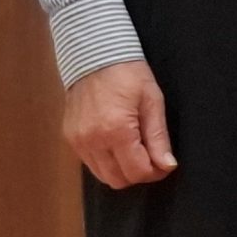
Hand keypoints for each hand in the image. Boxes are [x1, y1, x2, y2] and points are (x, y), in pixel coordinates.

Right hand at [64, 60, 176, 189]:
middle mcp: (92, 140)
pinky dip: (106, 162)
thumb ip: (158, 137)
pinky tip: (117, 146)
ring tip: (136, 152)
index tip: (165, 165)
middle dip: (138, 174)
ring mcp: (77, 141)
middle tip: (152, 160)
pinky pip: (89, 163)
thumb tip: (167, 165)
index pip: (136, 172)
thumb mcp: (152, 102)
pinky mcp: (69, 138)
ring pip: (102, 175)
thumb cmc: (128, 74)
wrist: (94, 56)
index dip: (155, 173)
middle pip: (117, 180)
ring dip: (121, 170)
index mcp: (116, 131)